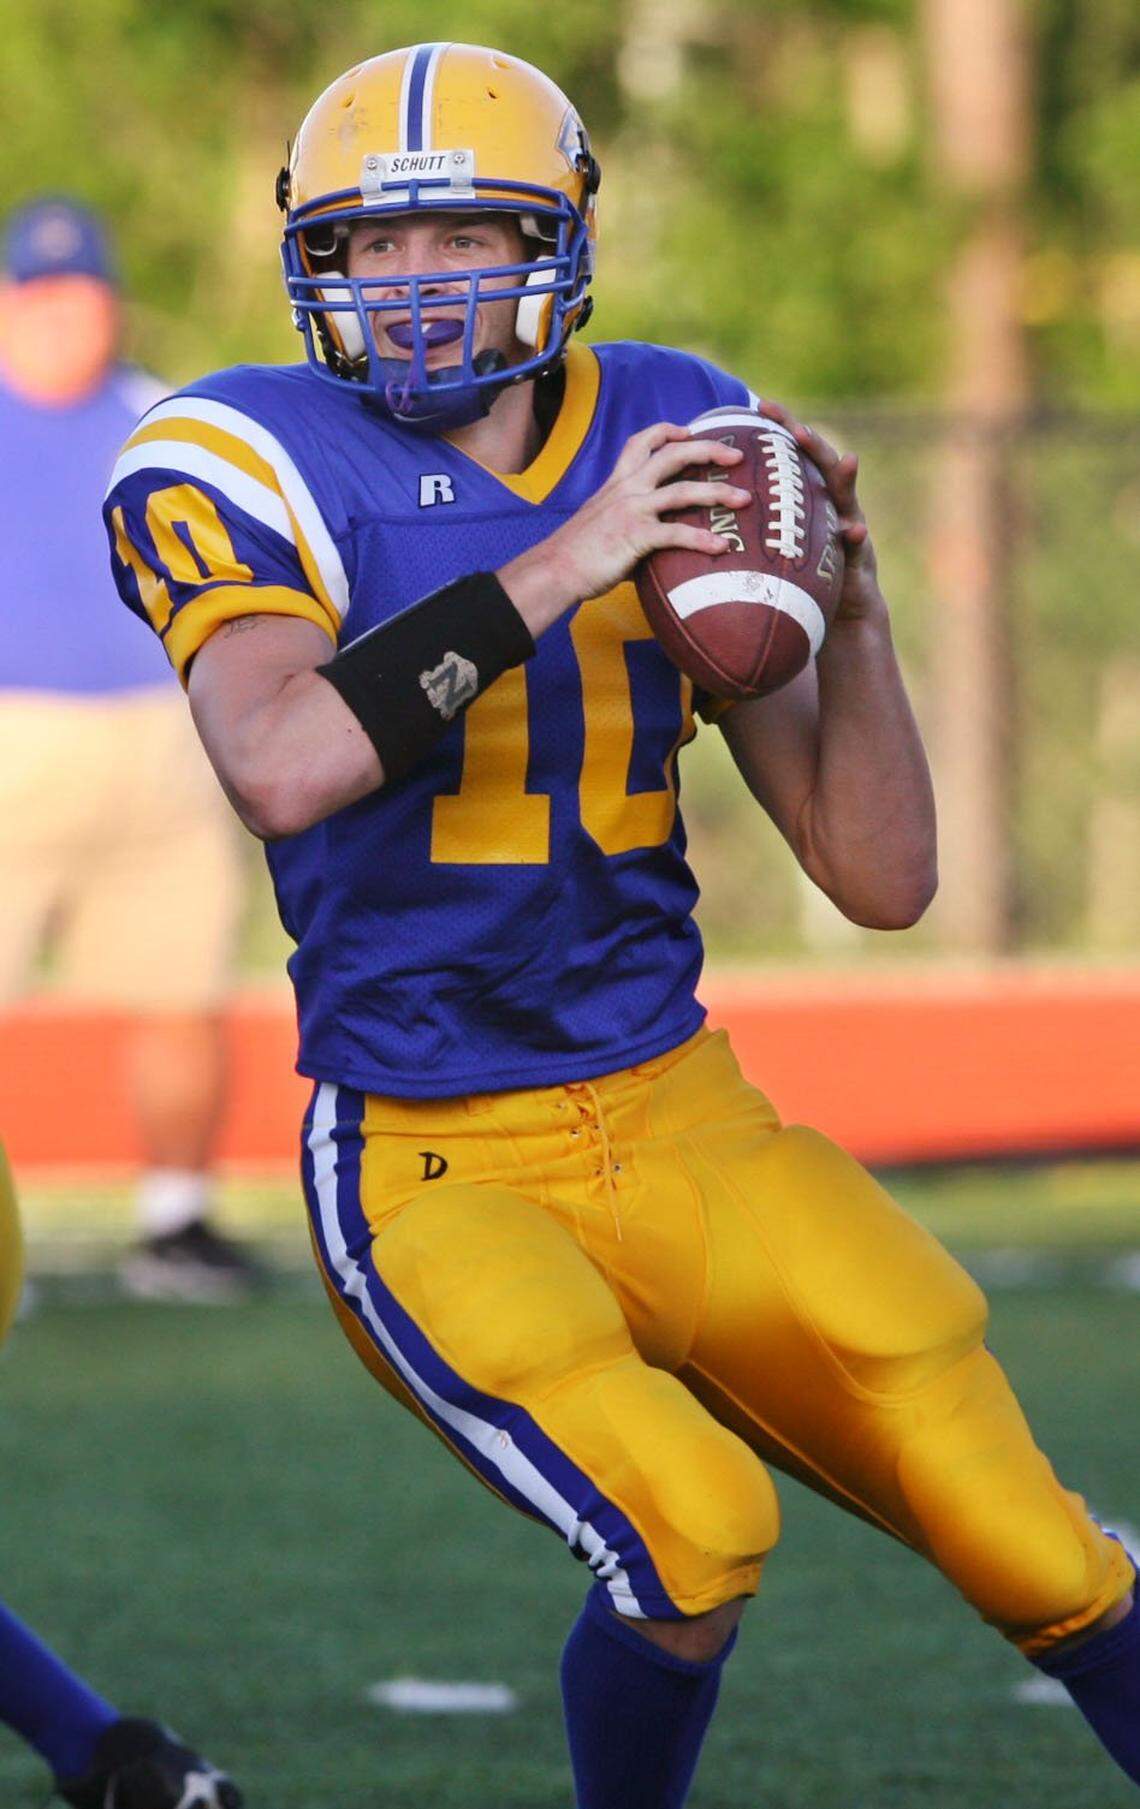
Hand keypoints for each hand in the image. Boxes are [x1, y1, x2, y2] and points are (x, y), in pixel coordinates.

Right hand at [499, 422, 750, 633]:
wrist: (556, 569)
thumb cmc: (579, 551)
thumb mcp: (603, 522)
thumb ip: (631, 519)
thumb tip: (656, 538)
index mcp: (618, 481)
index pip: (643, 441)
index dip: (669, 431)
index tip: (690, 432)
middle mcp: (627, 488)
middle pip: (674, 455)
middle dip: (710, 450)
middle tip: (738, 455)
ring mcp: (632, 510)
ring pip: (684, 491)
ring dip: (718, 492)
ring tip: (745, 499)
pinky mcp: (635, 536)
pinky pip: (676, 534)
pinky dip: (702, 539)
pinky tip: (722, 546)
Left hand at [756, 400, 883, 624]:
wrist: (835, 611)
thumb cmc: (795, 574)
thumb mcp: (770, 541)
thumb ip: (750, 519)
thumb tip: (703, 503)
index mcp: (806, 494)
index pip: (791, 454)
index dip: (780, 428)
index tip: (761, 405)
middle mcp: (831, 502)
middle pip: (821, 463)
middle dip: (812, 442)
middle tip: (798, 428)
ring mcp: (848, 524)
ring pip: (846, 496)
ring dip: (846, 478)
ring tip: (846, 461)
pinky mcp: (858, 556)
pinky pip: (856, 545)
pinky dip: (856, 536)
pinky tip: (855, 530)